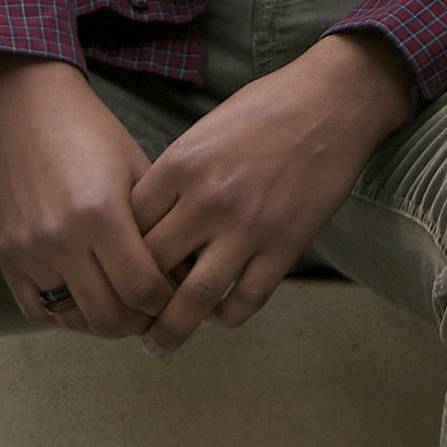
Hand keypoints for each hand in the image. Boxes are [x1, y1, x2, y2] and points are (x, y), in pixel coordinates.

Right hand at [0, 55, 178, 340]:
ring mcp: (29, 251)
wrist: (29, 113)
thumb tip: (188, 277)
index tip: (179, 298)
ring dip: (105, 323)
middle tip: (157, 314)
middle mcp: (61, 239)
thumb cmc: (95, 137)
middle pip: (109, 317)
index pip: (142, 290)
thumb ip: (161, 227)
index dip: (167, 303)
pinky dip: (66, 318)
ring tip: (126, 309)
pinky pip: (38, 312)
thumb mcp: (140, 172)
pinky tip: (89, 303)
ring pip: (74, 320)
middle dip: (140, 322)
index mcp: (101, 215)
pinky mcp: (7, 256)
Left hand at [124, 32, 411, 347]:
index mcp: (180, 166)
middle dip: (132, 299)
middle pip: (150, 266)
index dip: (115, 254)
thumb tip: (153, 220)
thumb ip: (176, 174)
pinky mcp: (285, 245)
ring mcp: (248, 227)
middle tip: (124, 317)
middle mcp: (207, 200)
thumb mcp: (204, 130)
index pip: (128, 226)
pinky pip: (247, 299)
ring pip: (194, 298)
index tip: (112, 271)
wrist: (333, 101)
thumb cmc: (267, 108)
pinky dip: (226, 317)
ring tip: (158, 345)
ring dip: (170, 330)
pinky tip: (217, 318)